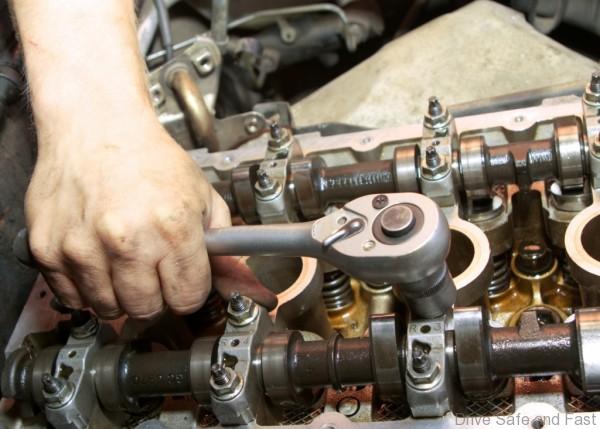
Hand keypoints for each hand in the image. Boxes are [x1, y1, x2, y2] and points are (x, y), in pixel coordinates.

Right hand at [25, 119, 275, 318]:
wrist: (96, 125)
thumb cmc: (148, 157)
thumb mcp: (201, 195)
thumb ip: (221, 245)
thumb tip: (234, 283)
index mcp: (171, 227)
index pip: (187, 298)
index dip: (188, 291)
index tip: (182, 282)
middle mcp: (126, 241)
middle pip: (147, 310)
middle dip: (156, 296)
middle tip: (152, 270)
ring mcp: (83, 247)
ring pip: (109, 308)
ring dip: (119, 294)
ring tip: (123, 260)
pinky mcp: (48, 249)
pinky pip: (72, 297)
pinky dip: (86, 288)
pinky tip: (96, 259)